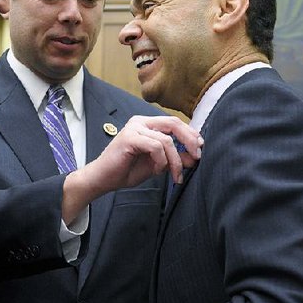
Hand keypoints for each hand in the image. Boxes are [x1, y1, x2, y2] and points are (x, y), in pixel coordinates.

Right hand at [61, 116, 201, 222]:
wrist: (103, 180)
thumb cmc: (127, 171)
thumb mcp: (157, 164)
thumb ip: (174, 158)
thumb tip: (194, 157)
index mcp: (147, 124)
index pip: (174, 123)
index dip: (190, 134)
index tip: (199, 150)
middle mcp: (140, 122)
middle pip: (173, 124)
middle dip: (189, 140)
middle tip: (197, 157)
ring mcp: (134, 128)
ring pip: (166, 140)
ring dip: (175, 160)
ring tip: (175, 175)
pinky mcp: (129, 138)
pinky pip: (155, 147)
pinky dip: (161, 161)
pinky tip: (157, 170)